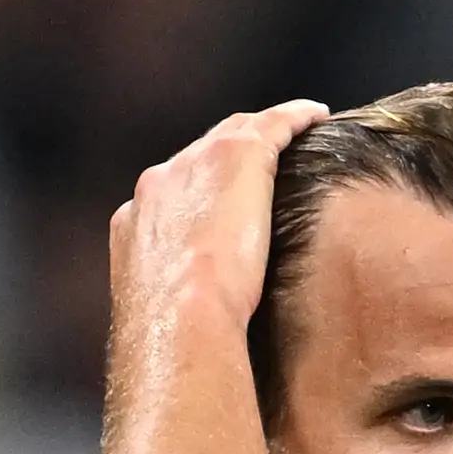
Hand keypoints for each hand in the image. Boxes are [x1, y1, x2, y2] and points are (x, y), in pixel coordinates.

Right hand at [109, 100, 332, 340]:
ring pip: (236, 131)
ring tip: (293, 127)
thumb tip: (184, 332)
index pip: (169, 193)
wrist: (179, 319)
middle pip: (199, 153)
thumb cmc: (172, 336)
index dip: (194, 193)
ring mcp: (197, 164)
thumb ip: (169, 305)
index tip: (217, 204)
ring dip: (263, 128)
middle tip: (261, 157)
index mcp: (135, 221)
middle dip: (225, 152)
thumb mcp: (159, 317)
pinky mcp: (238, 156)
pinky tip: (317, 116)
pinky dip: (295, 117)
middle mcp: (159, 182)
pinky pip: (275, 124)